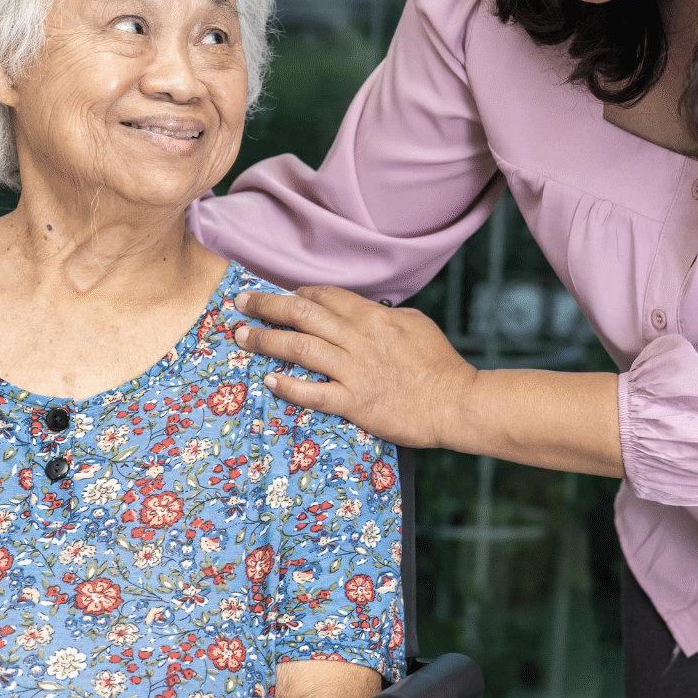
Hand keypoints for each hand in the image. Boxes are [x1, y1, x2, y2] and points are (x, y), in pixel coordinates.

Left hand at [234, 286, 477, 449]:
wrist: (456, 402)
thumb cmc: (440, 365)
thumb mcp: (415, 326)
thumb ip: (384, 317)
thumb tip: (366, 311)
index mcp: (372, 317)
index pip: (324, 296)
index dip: (297, 294)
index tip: (280, 296)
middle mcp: (358, 339)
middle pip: (301, 314)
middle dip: (266, 306)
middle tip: (241, 303)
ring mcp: (354, 370)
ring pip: (298, 348)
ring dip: (265, 340)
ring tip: (241, 336)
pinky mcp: (355, 402)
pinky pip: (313, 392)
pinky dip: (288, 386)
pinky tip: (269, 381)